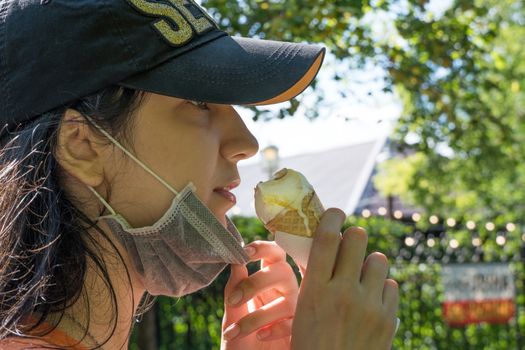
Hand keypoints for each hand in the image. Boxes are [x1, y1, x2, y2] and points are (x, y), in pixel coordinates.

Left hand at [221, 241, 298, 349]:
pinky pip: (295, 323)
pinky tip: (260, 337)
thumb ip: (234, 288)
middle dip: (257, 282)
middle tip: (235, 300)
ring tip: (236, 331)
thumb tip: (236, 261)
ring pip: (289, 299)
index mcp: (267, 281)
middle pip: (283, 271)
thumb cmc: (239, 344)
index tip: (246, 252)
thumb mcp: (232, 314)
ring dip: (258, 315)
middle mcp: (284, 291)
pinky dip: (275, 329)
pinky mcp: (300, 331)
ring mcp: (294, 311)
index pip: (275, 254)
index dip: (264, 247)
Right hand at [291, 208, 398, 349]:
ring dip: (368, 262)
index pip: (327, 238)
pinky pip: (391, 285)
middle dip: (353, 237)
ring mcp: (370, 306)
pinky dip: (381, 287)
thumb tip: (325, 246)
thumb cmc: (311, 344)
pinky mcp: (389, 319)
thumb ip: (315, 277)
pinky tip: (371, 298)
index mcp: (317, 290)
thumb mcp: (303, 309)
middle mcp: (345, 293)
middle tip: (349, 244)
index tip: (334, 212)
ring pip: (378, 259)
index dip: (332, 217)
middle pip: (358, 239)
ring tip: (360, 276)